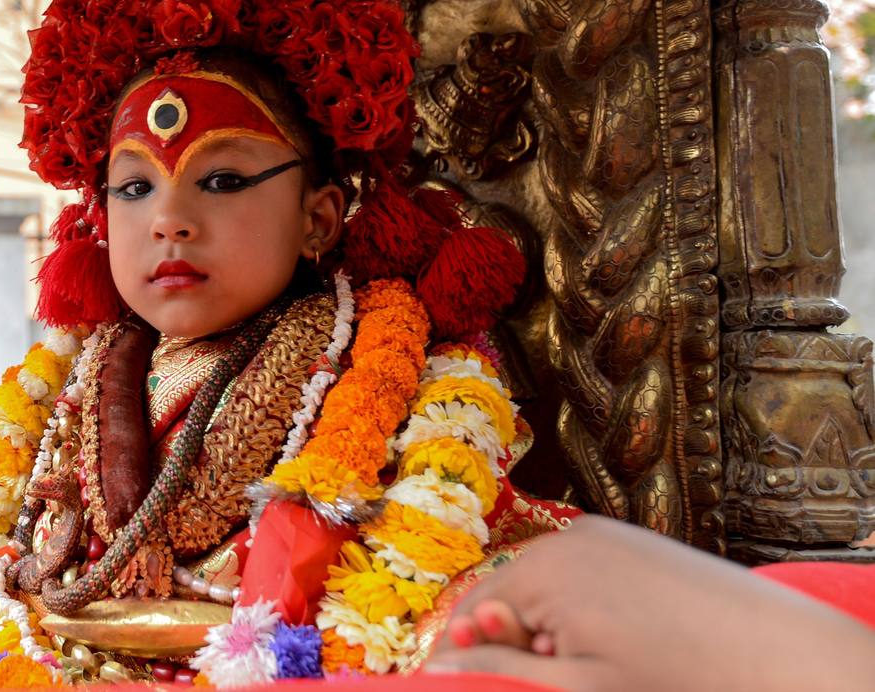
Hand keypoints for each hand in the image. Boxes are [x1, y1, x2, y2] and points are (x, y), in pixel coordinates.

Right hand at [427, 516, 874, 690]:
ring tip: (608, 666)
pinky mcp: (634, 541)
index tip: (494, 688)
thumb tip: (430, 669)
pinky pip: (583, 576)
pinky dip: (587, 613)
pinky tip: (628, 645)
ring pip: (547, 590)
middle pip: (509, 598)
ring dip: (556, 632)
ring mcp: (604, 533)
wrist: (780, 658)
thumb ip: (496, 673)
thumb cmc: (673, 680)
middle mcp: (566, 537)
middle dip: (523, 645)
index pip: (472, 614)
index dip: (475, 659)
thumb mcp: (572, 688)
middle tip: (573, 681)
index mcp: (542, 569)